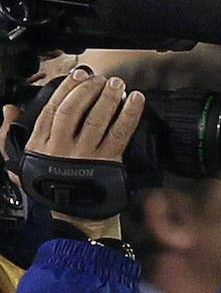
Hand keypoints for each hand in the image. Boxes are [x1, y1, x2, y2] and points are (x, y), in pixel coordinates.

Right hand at [2, 68, 144, 237]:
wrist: (77, 216)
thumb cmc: (52, 187)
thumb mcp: (21, 165)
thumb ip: (10, 136)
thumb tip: (8, 110)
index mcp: (41, 145)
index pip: (50, 109)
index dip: (65, 89)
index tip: (78, 75)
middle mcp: (61, 148)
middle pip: (73, 111)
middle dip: (87, 90)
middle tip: (101, 79)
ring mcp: (85, 155)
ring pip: (96, 119)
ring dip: (108, 97)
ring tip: (118, 84)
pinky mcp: (108, 162)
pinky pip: (120, 133)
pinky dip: (130, 114)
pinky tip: (136, 100)